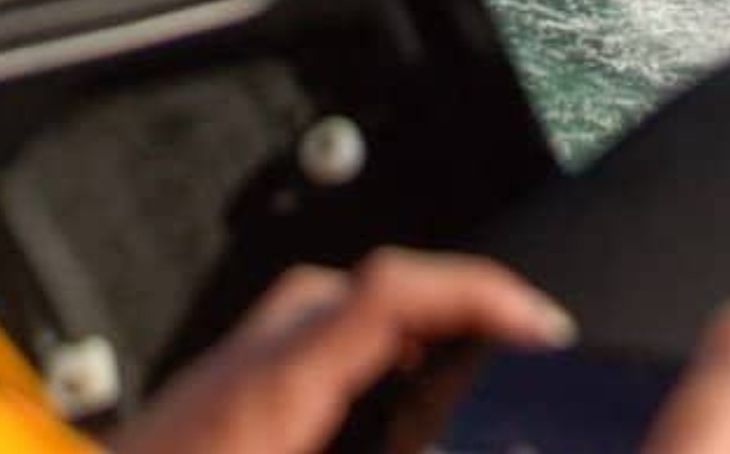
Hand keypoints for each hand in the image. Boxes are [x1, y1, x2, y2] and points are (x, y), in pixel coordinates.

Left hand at [119, 249, 574, 453]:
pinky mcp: (192, 416)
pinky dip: (347, 362)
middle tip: (513, 348)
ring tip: (457, 371)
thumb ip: (381, 442)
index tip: (537, 322)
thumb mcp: (273, 442)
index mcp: (266, 395)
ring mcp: (208, 388)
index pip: (388, 292)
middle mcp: (235, 373)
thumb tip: (428, 433)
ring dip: (398, 331)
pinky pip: (289, 353)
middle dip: (452, 306)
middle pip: (363, 290)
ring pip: (320, 318)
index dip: (477, 290)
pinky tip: (367, 411)